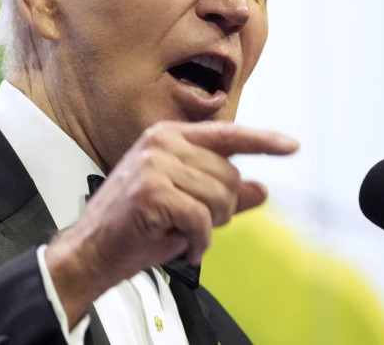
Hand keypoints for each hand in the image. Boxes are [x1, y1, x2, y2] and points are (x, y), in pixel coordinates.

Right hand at [45, 121, 298, 326]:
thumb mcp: (186, 205)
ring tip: (185, 232)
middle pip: (230, 175)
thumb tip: (262, 190)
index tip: (291, 145)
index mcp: (169, 138)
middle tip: (195, 223)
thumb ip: (223, 194)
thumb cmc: (135, 225)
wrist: (92, 249)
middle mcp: (162, 143)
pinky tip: (185, 246)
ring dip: (210, 227)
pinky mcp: (152, 191)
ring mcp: (155, 164)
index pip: (227, 134)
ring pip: (219, 198)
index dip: (263, 141)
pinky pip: (202, 220)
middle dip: (222, 208)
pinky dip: (200, 242)